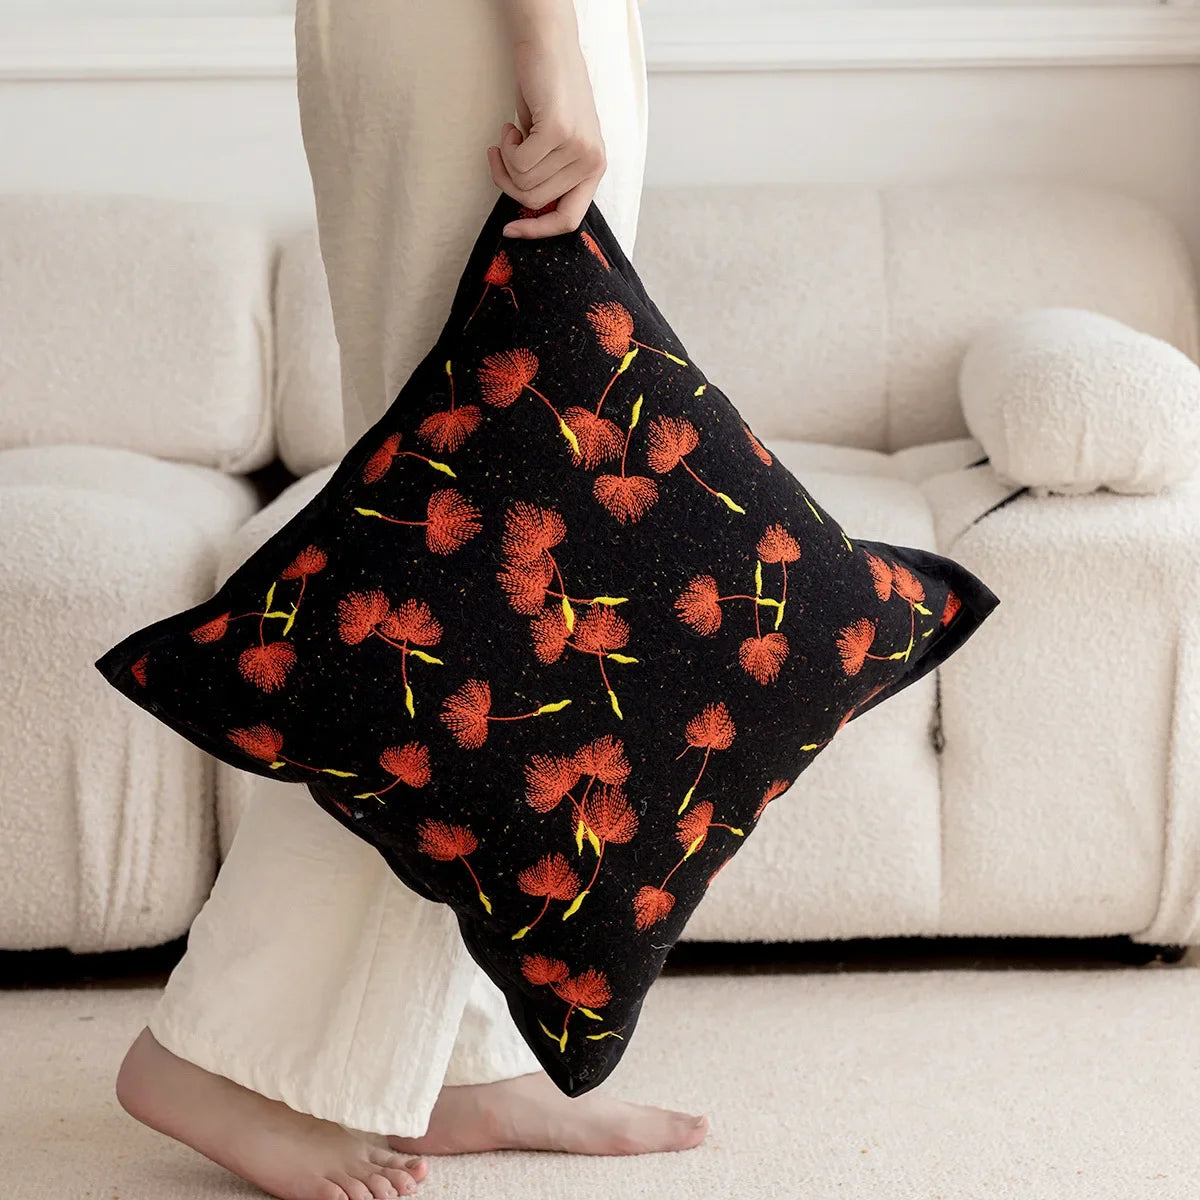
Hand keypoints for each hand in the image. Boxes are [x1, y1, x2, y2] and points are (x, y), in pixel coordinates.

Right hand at [488, 7, 606, 238]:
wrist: (548, 45)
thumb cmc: (547, 93)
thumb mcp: (554, 143)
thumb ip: (549, 175)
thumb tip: (525, 208)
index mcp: (594, 169)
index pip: (569, 221)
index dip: (537, 232)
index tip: (508, 232)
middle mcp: (592, 162)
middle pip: (535, 202)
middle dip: (508, 181)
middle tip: (502, 153)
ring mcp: (578, 147)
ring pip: (524, 182)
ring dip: (506, 160)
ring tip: (512, 133)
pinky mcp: (559, 131)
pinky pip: (518, 162)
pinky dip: (505, 146)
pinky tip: (512, 125)